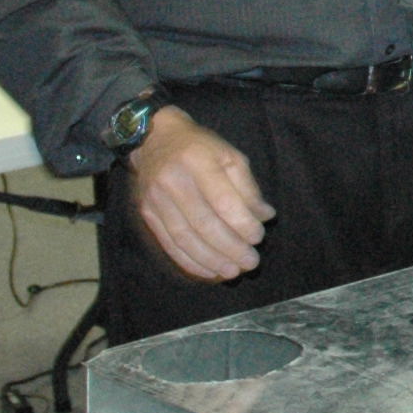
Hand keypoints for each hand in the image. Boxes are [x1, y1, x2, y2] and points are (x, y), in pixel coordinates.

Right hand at [130, 107, 273, 282]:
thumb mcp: (230, 156)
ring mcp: (156, 199)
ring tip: (233, 272)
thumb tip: (265, 217)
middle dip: (230, 248)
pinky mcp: (147, 214)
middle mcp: (172, 181)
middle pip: (203, 224)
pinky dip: (190, 262)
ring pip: (185, 238)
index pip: (222, 201)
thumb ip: (248, 187)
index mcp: (198, 161)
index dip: (242, 224)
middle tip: (250, 262)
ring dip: (211, 260)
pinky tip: (209, 271)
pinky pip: (169, 244)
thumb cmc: (200, 148)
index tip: (258, 237)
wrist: (155, 140)